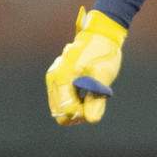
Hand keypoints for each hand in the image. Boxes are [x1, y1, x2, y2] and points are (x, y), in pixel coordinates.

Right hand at [46, 7, 126, 125]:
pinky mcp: (56, 79)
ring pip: (59, 109)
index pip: (68, 111)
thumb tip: (91, 120)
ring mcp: (53, 79)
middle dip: (79, 114)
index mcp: (62, 77)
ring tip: (91, 98)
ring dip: (76, 109)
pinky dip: (73, 103)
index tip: (96, 105)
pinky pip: (61, 101)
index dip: (83, 114)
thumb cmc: (103, 54)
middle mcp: (53, 79)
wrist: (100, 36)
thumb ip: (97, 99)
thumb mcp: (103, 76)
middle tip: (94, 103)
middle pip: (60, 114)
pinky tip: (86, 94)